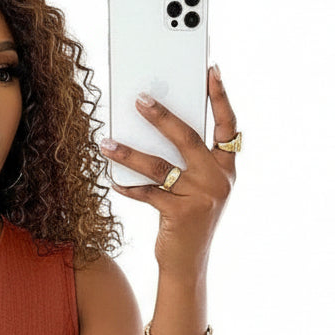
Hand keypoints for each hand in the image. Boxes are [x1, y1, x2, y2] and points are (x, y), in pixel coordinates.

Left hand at [101, 66, 237, 278]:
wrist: (188, 264)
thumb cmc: (189, 221)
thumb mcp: (197, 189)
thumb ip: (187, 162)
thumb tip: (154, 129)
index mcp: (226, 168)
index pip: (228, 125)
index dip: (221, 97)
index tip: (211, 70)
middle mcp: (218, 179)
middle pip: (188, 137)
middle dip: (163, 116)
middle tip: (140, 98)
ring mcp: (201, 196)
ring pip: (159, 165)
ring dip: (128, 152)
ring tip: (106, 142)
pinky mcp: (180, 213)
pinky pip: (147, 192)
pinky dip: (126, 186)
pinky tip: (111, 178)